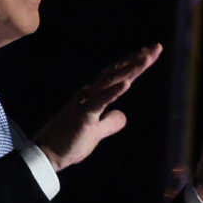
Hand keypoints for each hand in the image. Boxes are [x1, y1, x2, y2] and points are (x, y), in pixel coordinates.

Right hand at [35, 44, 162, 171]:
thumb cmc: (69, 143)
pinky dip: (114, 91)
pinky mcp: (83, 115)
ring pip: (111, 81)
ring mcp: (86, 102)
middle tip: (156, 47)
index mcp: (92, 96)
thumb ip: (110, 123)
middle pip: (117, 72)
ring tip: (147, 57)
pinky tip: (127, 82)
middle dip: (137, 59)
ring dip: (130, 69)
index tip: (150, 53)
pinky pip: (101, 101)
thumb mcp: (96, 133)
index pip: (116, 75)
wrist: (46, 155)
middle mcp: (89, 93)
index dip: (133, 64)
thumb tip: (123, 116)